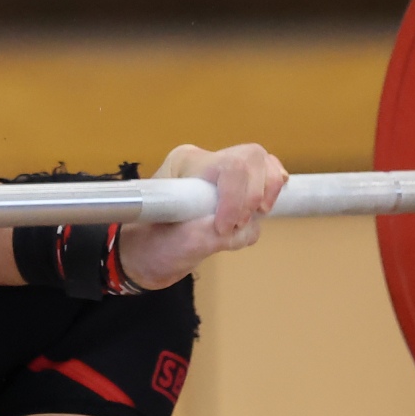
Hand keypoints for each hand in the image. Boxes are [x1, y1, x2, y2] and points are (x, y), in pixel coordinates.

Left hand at [117, 142, 287, 290]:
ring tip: (240, 224)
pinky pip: (268, 187)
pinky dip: (264, 208)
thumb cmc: (152, 246)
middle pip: (254, 159)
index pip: (231, 165)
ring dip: (262, 200)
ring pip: (266, 169)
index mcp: (187, 162)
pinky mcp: (237, 192)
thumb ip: (210, 234)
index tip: (223, 228)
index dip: (236, 199)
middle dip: (253, 196)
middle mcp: (207, 161)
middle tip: (236, 225)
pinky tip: (244, 225)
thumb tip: (243, 228)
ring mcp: (224, 174)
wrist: (146, 257)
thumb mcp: (177, 244)